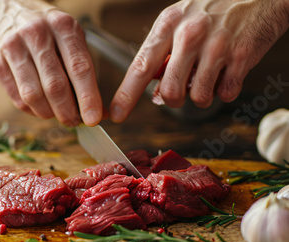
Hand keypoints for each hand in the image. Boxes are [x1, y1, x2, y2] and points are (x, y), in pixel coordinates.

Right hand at [0, 0, 103, 126]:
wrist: (3, 8)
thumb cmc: (44, 28)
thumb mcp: (68, 36)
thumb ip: (82, 70)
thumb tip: (99, 109)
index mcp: (62, 26)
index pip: (79, 67)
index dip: (88, 97)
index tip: (94, 118)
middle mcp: (37, 34)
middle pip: (55, 85)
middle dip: (67, 111)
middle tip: (74, 122)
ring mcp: (13, 47)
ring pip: (33, 95)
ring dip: (47, 113)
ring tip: (56, 116)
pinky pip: (16, 96)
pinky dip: (31, 110)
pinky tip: (39, 108)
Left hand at [110, 0, 288, 121]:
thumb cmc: (214, 8)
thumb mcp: (179, 19)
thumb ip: (162, 51)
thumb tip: (150, 83)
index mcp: (168, 25)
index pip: (140, 66)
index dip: (125, 95)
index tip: (116, 113)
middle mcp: (190, 35)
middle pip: (170, 90)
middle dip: (173, 99)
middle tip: (181, 89)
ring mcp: (217, 46)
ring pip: (198, 97)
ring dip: (201, 96)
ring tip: (208, 76)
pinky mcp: (242, 56)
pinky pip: (225, 93)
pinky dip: (225, 90)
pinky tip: (226, 72)